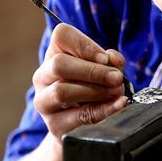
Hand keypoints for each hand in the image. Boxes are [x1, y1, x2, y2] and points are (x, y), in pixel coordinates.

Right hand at [32, 23, 128, 139]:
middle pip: (59, 64)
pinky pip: (78, 117)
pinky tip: (118, 105)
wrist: (79, 123)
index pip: (62, 36)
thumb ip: (109, 61)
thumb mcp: (102, 68)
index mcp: (55, 54)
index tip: (105, 58)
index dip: (85, 45)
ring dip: (96, 91)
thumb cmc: (93, 87)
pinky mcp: (54, 124)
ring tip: (116, 92)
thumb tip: (114, 61)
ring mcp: (44, 101)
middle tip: (116, 78)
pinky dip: (103, 110)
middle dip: (93, 71)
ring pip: (62, 91)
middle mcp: (43, 76)